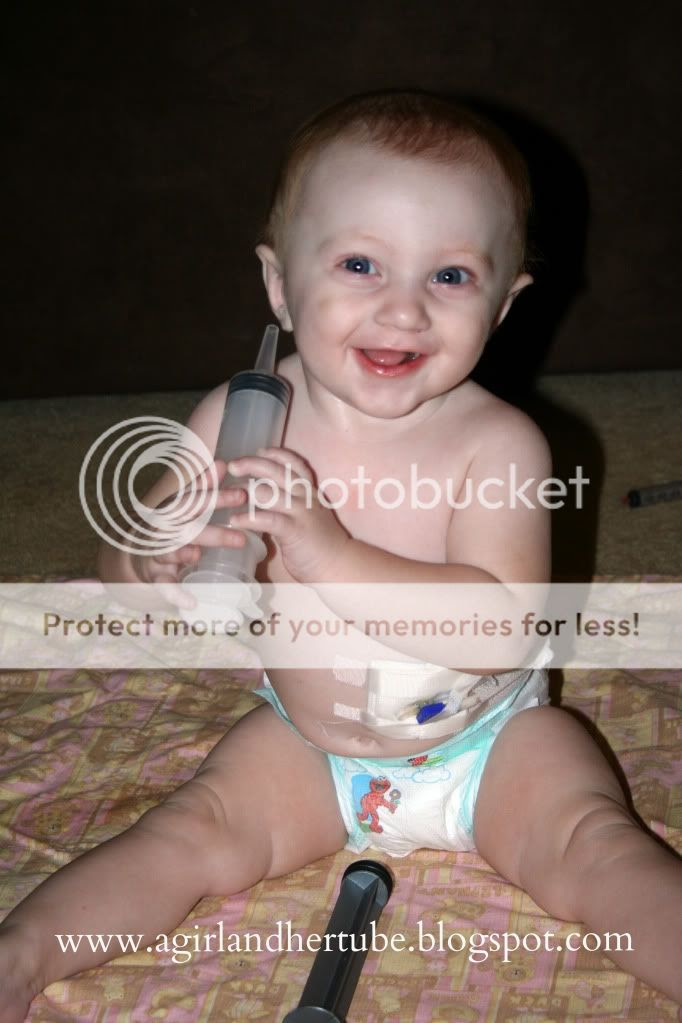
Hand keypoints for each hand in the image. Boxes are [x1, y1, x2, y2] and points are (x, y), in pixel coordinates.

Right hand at [130, 460, 249, 607]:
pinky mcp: (155, 576)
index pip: (194, 501)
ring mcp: (157, 553)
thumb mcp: (184, 504)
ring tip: (196, 555)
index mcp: (173, 510)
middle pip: (185, 528)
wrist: (137, 551)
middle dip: (212, 531)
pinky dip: (175, 594)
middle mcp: (163, 529)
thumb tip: (224, 462)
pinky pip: (164, 586)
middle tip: (242, 537)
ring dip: (182, 553)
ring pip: (169, 553)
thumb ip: (203, 485)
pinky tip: (190, 603)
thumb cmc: (170, 525)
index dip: (217, 497)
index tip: (242, 496)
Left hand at [225, 447, 350, 582]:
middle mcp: (306, 496)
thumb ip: (290, 501)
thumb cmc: (320, 542)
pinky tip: (235, 520)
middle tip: (232, 466)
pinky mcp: (295, 531)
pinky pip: (267, 519)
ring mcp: (301, 512)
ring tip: (227, 495)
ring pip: (269, 492)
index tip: (259, 451)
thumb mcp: (309, 513)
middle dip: (252, 465)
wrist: (338, 565)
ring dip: (245, 492)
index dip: (275, 455)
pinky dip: (248, 518)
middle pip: (277, 472)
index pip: (294, 463)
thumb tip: (263, 492)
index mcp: (309, 491)